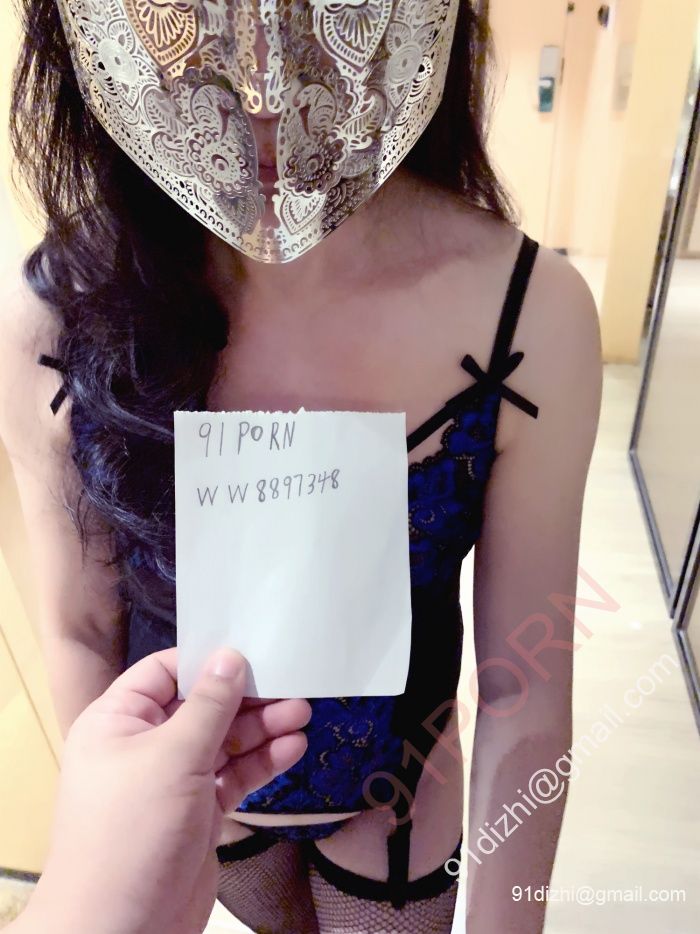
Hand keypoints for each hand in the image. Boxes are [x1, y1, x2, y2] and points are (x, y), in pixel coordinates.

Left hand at [24, 647, 310, 933]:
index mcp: (117, 721)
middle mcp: (143, 745)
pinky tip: (292, 750)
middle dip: (246, 700)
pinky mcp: (197, 813)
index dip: (204, 662)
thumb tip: (230, 656)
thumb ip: (208, 705)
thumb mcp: (172, 756)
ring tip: (303, 715)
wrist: (121, 929)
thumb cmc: (134, 829)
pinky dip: (260, 763)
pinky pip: (231, 776)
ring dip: (261, 730)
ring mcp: (172, 781)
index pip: (163, 672)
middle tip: (292, 688)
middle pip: (200, 707)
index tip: (250, 652)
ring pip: (222, 742)